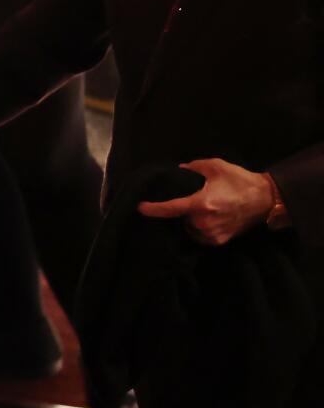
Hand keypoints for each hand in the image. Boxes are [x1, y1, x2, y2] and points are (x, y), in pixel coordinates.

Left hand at [137, 159, 276, 245]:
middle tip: (193, 200)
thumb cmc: (241, 181)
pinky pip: (199, 236)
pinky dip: (199, 229)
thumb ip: (194, 167)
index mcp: (200, 204)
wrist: (267, 200)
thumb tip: (180, 169)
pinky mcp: (219, 241)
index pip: (169, 209)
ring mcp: (211, 234)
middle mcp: (203, 222)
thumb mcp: (216, 166)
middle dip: (182, 210)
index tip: (140, 208)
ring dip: (189, 220)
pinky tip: (206, 219)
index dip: (152, 209)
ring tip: (202, 209)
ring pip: (188, 229)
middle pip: (179, 218)